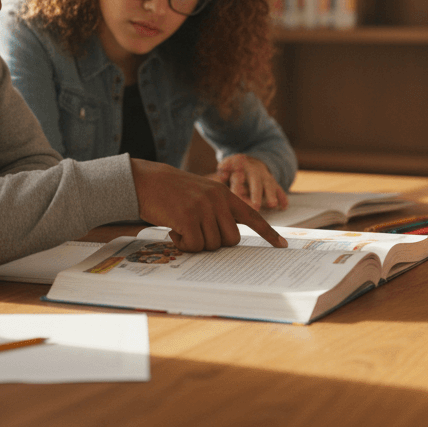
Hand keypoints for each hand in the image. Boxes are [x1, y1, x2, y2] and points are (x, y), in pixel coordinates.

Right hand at [131, 159, 287, 250]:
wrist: (146, 180)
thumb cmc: (172, 192)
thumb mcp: (202, 193)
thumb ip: (218, 209)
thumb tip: (229, 236)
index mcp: (224, 194)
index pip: (252, 217)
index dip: (268, 233)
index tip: (282, 246)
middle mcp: (217, 200)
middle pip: (231, 239)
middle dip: (215, 242)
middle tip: (197, 233)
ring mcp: (203, 208)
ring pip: (212, 245)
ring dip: (196, 243)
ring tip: (182, 227)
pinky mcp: (187, 217)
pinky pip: (194, 246)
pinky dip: (183, 245)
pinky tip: (174, 231)